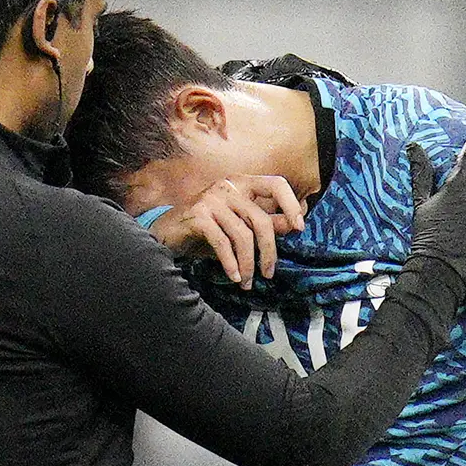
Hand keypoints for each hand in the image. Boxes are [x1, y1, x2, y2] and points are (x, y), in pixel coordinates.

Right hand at [149, 175, 306, 288]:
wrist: (166, 234)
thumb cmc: (207, 229)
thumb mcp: (239, 226)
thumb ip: (265, 222)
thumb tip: (293, 224)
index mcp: (242, 183)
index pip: (276, 183)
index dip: (291, 204)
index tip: (299, 228)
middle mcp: (228, 186)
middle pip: (261, 220)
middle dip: (268, 251)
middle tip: (269, 274)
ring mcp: (211, 199)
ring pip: (242, 235)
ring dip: (248, 264)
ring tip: (247, 282)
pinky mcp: (198, 215)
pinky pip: (222, 243)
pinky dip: (231, 263)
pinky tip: (234, 277)